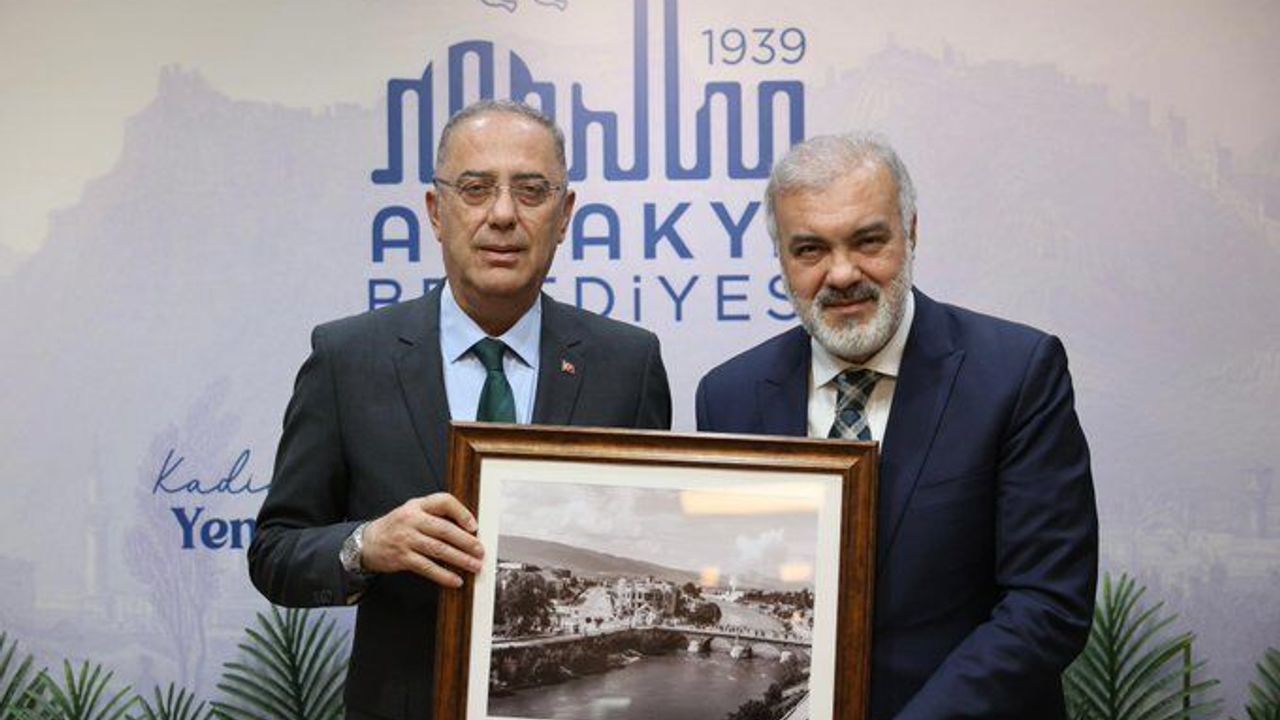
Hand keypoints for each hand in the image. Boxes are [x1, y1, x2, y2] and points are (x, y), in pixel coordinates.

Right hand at [360, 493, 484, 587]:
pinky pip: (427, 567)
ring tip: (474, 566)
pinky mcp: (403, 558)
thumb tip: (468, 529)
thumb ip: (436, 515)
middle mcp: (412, 520)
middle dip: (466, 541)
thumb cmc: (398, 526)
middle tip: (480, 550)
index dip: (461, 512)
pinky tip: (455, 580)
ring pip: (438, 549)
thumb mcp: (413, 511)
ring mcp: (406, 539)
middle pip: (444, 529)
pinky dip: (443, 575)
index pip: (443, 501)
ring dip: (460, 559)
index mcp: (418, 505)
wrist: (368, 542)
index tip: (474, 526)